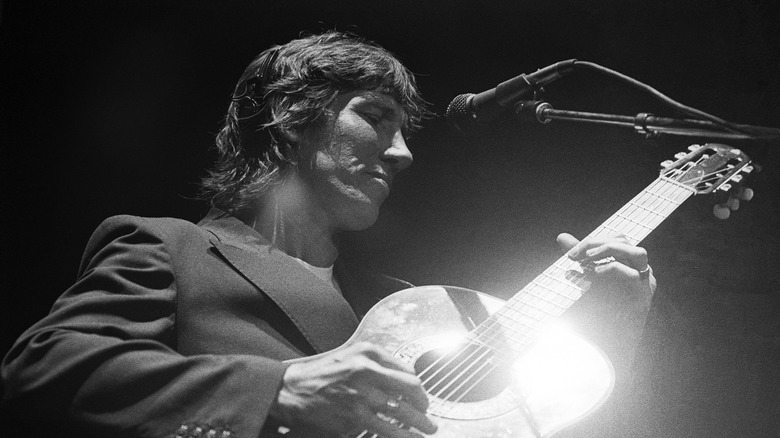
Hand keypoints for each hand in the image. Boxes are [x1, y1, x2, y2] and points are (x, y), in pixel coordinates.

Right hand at [271, 342, 436, 437]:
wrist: (291, 389)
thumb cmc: (322, 373)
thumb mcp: (351, 356)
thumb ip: (378, 363)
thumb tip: (405, 378)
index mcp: (369, 354)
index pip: (407, 371)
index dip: (419, 388)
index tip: (422, 397)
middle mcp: (368, 371)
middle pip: (411, 389)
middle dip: (424, 405)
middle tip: (428, 415)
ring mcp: (361, 395)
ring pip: (402, 413)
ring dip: (420, 424)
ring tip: (428, 430)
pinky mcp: (353, 418)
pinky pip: (385, 429)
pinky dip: (401, 436)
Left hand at [557, 232, 655, 307]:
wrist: (608, 339)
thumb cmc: (599, 307)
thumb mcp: (586, 276)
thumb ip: (579, 257)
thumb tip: (561, 236)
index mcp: (630, 263)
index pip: (617, 239)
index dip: (594, 241)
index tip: (570, 253)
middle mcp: (641, 270)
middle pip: (625, 242)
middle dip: (596, 243)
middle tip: (573, 255)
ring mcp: (645, 283)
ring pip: (638, 253)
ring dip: (610, 250)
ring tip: (586, 258)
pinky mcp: (643, 296)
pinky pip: (633, 275)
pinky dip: (612, 269)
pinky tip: (594, 273)